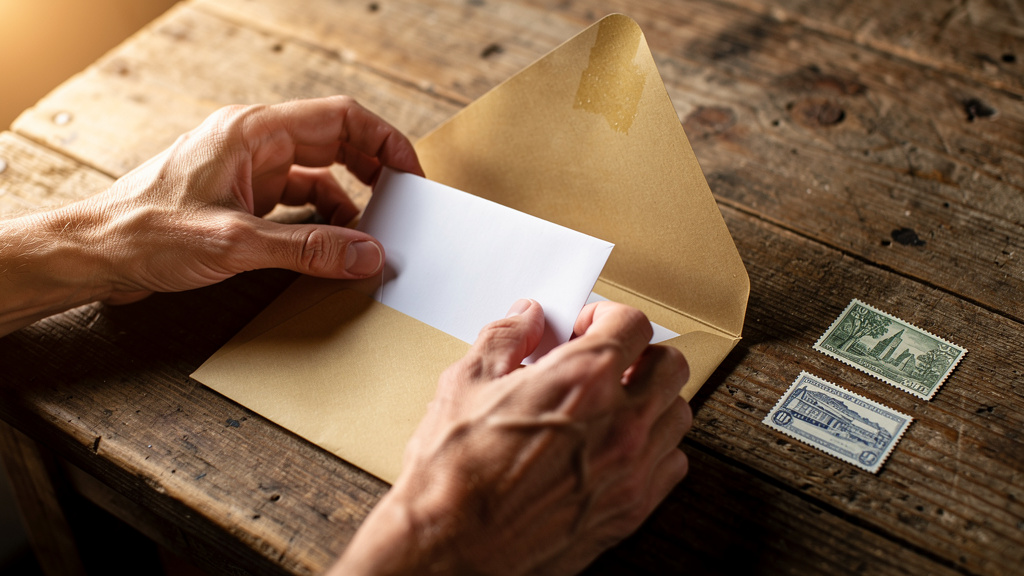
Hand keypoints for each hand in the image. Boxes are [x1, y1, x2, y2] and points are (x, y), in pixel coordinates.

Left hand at [0, 96, 420, 333]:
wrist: (93, 253)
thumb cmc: (145, 233)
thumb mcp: (235, 243)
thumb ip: (308, 249)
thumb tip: (367, 254)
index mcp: (253, 131)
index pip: (340, 119)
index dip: (385, 142)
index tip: (412, 175)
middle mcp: (254, 142)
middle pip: (335, 141)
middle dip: (374, 171)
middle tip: (404, 204)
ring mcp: (248, 169)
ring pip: (318, 173)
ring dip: (348, 202)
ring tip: (372, 234)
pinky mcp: (241, 197)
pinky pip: (297, 200)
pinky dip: (321, 220)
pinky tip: (332, 245)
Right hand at [333, 299, 691, 574]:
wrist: (451, 546)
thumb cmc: (454, 472)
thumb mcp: (466, 383)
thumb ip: (505, 338)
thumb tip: (525, 317)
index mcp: (584, 379)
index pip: (634, 323)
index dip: (610, 316)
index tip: (589, 326)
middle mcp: (620, 422)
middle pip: (670, 365)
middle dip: (641, 353)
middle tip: (609, 360)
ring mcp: (631, 469)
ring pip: (678, 414)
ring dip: (652, 399)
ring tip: (616, 403)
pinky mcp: (630, 510)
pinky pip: (673, 464)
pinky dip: (655, 448)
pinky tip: (619, 447)